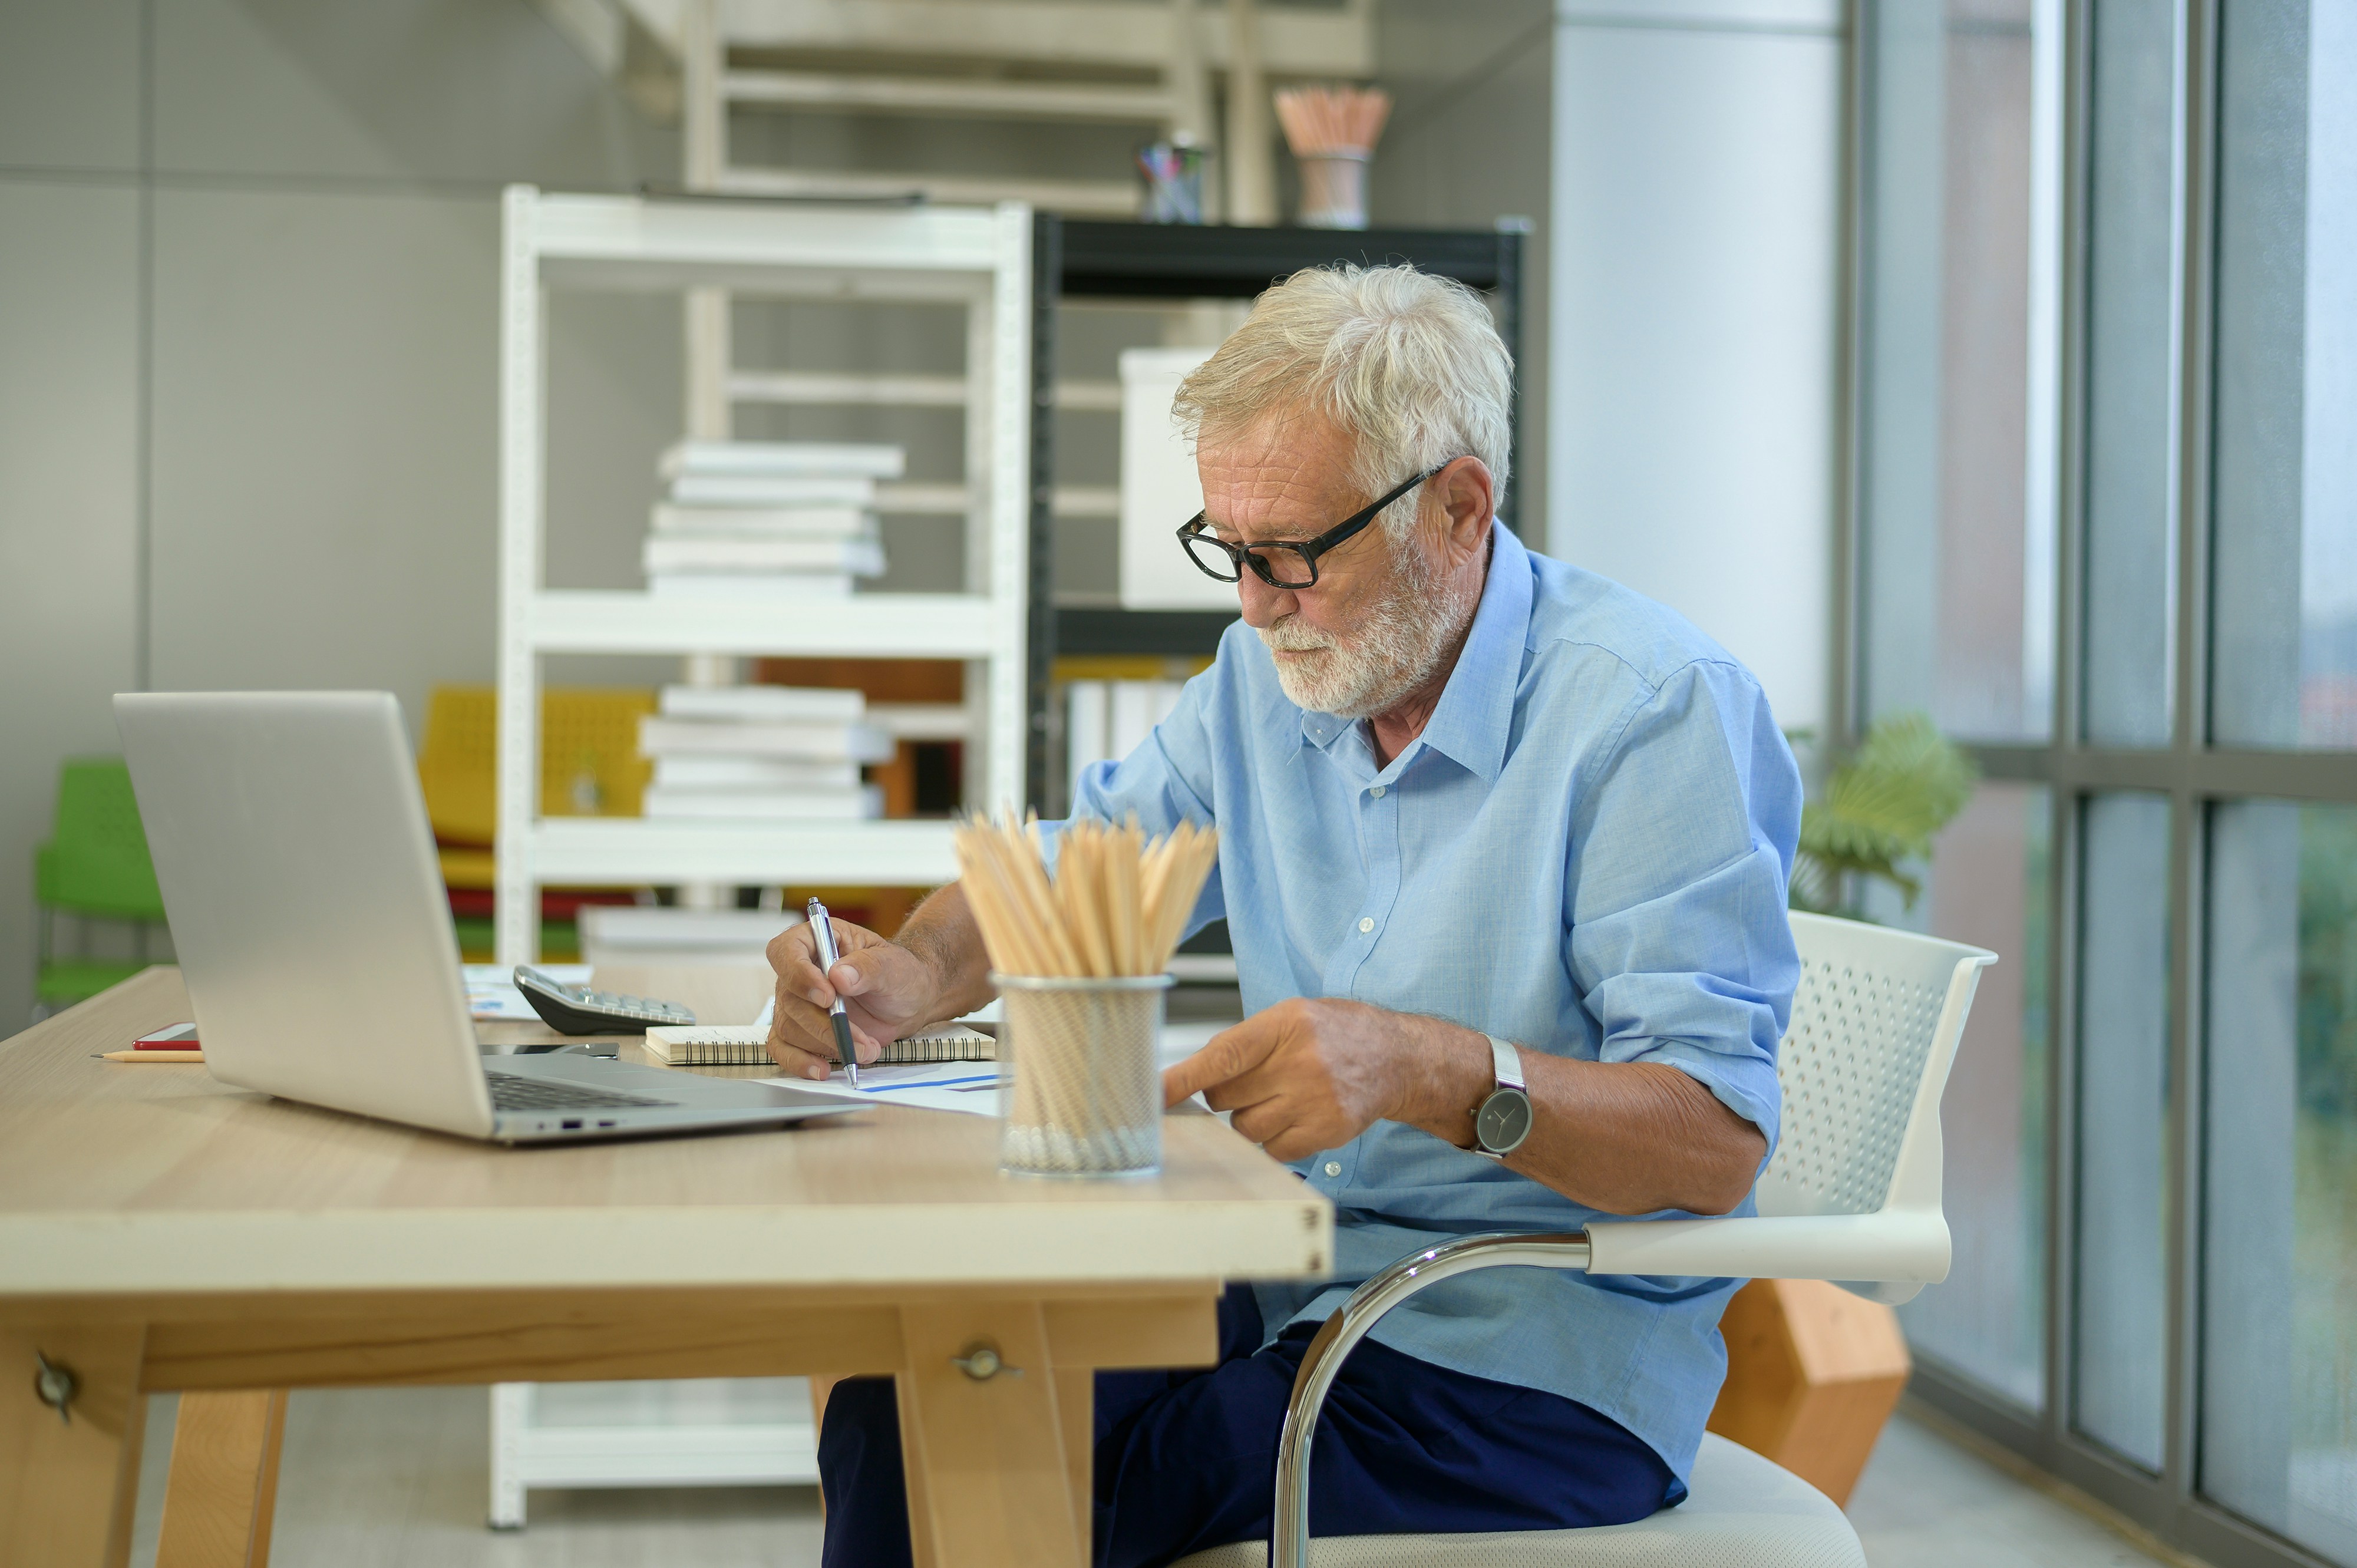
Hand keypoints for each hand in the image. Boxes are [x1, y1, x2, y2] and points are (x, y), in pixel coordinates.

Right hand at [764, 918, 942, 1080]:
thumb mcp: (893, 965)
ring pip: (790, 1027)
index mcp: (817, 940)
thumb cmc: (898, 974)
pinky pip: (784, 1048)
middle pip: (790, 999)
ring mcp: (796, 1002)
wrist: (907, 1002)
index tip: (827, 996)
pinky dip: (800, 1062)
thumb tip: (838, 976)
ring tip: (867, 1050)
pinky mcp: (800, 1030)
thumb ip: (868, 967)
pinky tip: (822, 1069)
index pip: (786, 951)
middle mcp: (800, 971)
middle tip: (861, 1038)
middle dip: (826, 1024)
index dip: (799, 974)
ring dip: (828, 1044)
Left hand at [1162, 998, 1456, 1161]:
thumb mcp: (1292, 1017)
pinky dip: (1275, 1139)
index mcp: (1285, 1024)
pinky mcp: (1327, 1131)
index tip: (1152, 1095)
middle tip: (1256, 1081)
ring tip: (1280, 1098)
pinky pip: (1273, 1150)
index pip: (1222, 1056)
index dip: (1182, 1079)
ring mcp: (1315, 1100)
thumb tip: (1192, 1076)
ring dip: (1250, 1119)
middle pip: (1225, 1099)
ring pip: (1245, 1128)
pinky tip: (1296, 1117)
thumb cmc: (1335, 1033)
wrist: (1396, 1057)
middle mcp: (1301, 1062)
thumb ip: (1243, 1041)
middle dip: (1227, 1095)